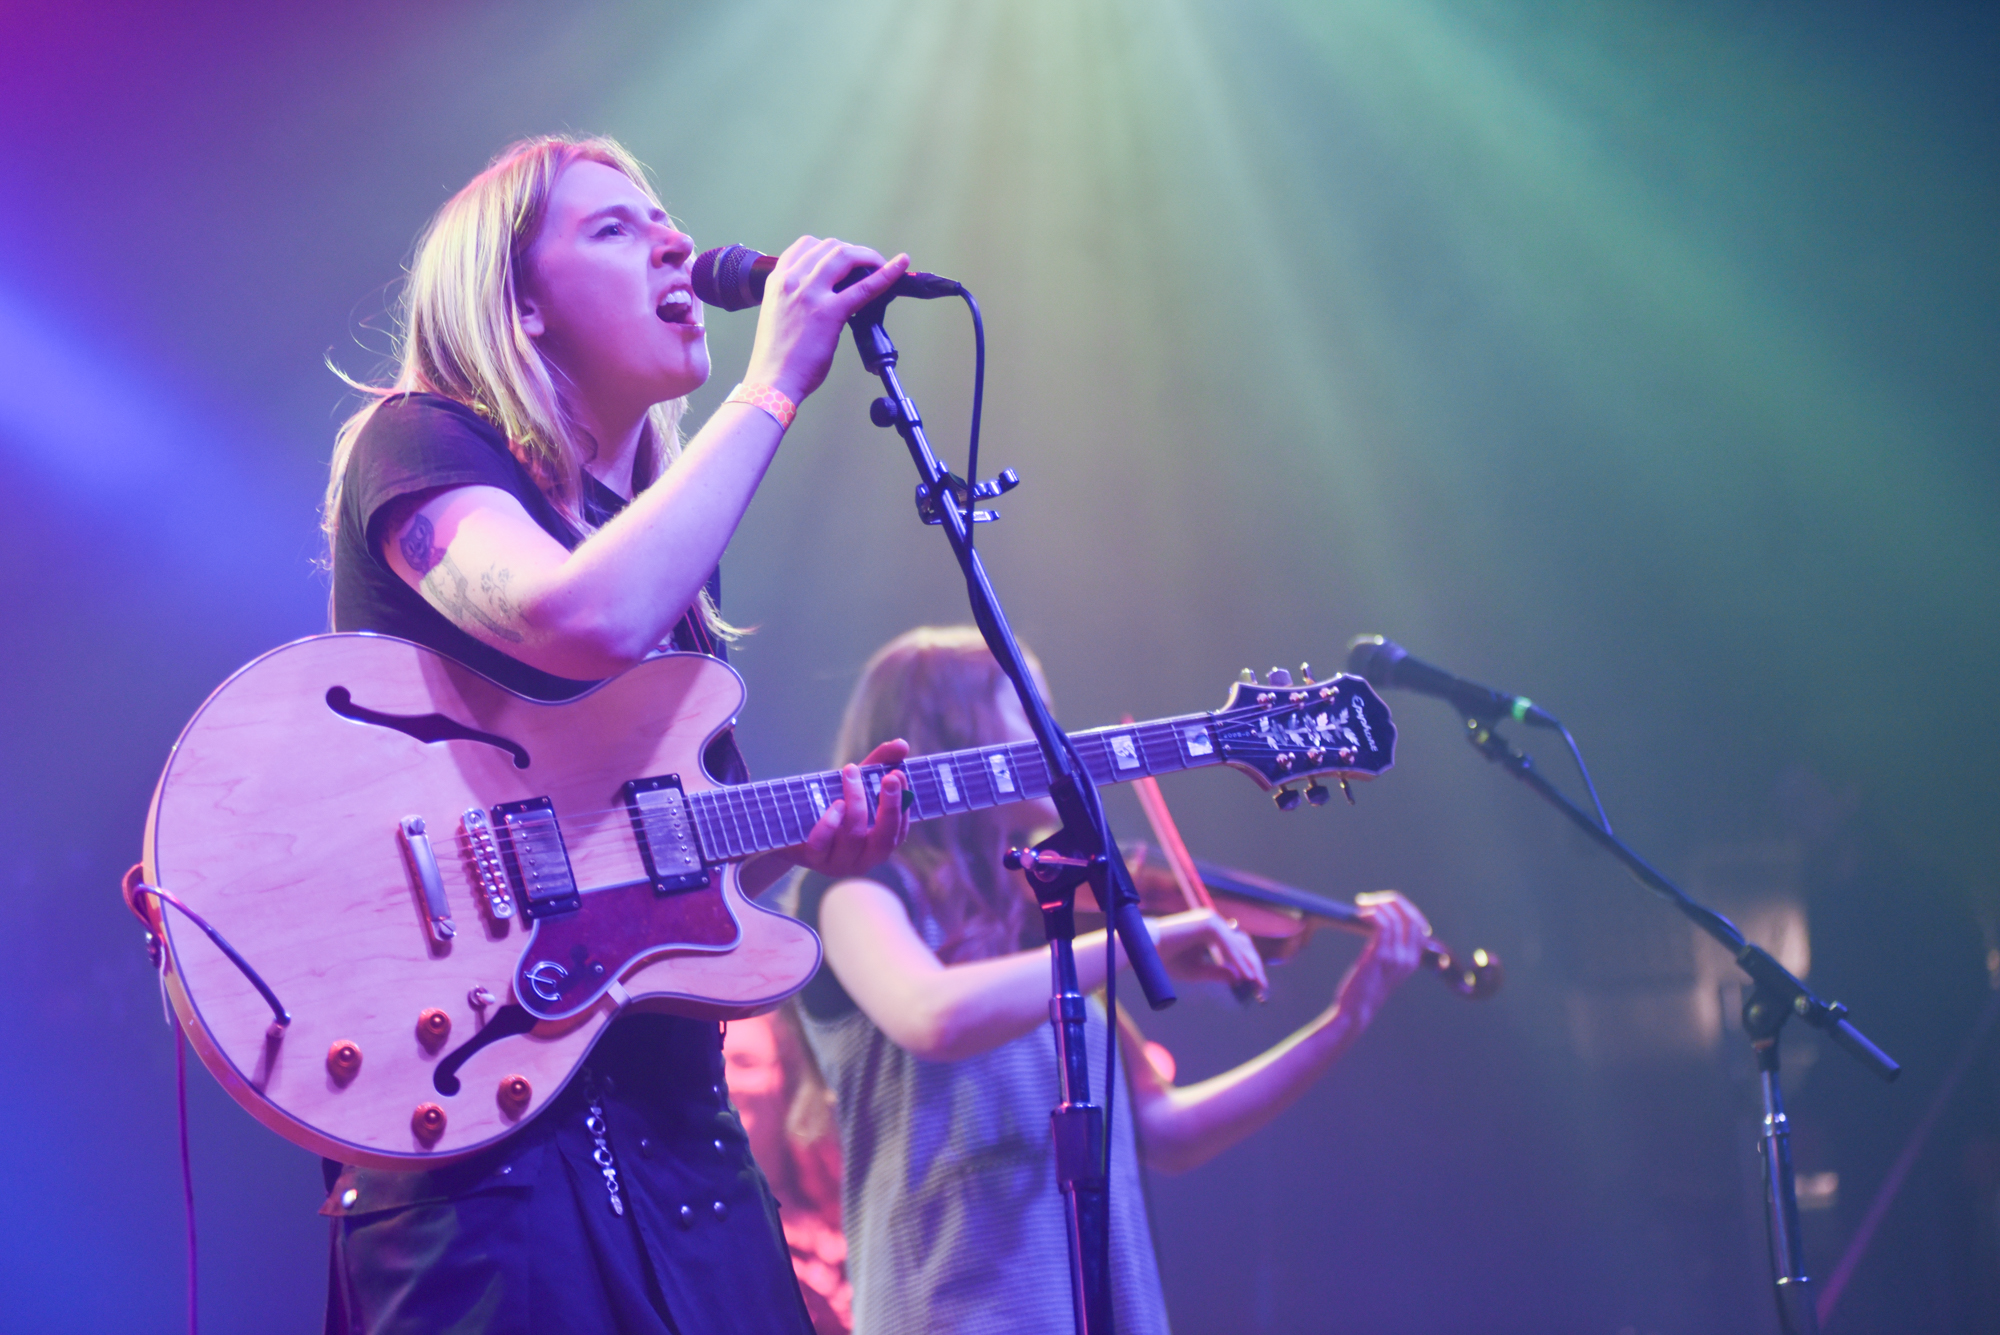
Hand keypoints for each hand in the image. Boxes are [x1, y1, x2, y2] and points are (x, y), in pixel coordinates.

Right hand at [743, 236, 912, 403]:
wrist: (772, 381)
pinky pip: (864, 287)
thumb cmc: (775, 357)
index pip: (806, 245)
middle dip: (853, 252)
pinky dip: (887, 273)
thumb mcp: (776, 314)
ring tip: (881, 265)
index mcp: (777, 281)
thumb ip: (794, 299)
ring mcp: (810, 294)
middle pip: (829, 247)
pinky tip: (900, 267)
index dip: (831, 246)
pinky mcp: (829, 312)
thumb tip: (821, 298)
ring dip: (868, 257)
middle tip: (868, 264)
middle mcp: (792, 280)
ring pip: (845, 256)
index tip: (845, 256)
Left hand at [785, 739, 912, 878]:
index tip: (898, 774)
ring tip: (851, 773)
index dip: (903, 803)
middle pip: (885, 839)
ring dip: (856, 802)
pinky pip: (822, 843)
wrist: (790, 829)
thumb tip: (902, 744)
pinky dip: (830, 823)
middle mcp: (864, 859)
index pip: (899, 829)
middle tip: (889, 777)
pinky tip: (835, 803)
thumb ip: (878, 765)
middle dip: (889, 806)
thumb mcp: (856, 786)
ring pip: (854, 836)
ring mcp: (839, 863)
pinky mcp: (814, 859)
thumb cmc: (832, 807)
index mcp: (878, 845)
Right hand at [1145, 908, 1268, 995]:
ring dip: (1249, 964)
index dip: (1249, 964)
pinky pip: (1229, 945)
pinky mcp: (1208, 923)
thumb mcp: (1197, 971)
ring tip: (1256, 983)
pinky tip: (1245, 976)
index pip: (1237, 946)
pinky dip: (1238, 960)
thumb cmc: (1166, 960)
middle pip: (1243, 943)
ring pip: (1239, 944)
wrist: (1146, 951)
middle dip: (1254, 965)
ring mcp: (1211, 920)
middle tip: (1262, 986)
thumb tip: (1240, 978)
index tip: (1257, 984)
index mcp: (1211, 930)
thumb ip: (1218, 973)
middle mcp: (1213, 922)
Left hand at [1330, 891, 1427, 1026]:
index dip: (1402, 908)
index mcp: (1413, 960)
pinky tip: (1360, 914)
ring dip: (1378, 904)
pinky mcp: (1381, 956)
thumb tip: (1376, 923)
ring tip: (1360, 905)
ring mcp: (1397, 957)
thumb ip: (1386, 950)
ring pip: (1397, 917)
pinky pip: (1383, 925)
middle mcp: (1409, 958)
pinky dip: (1373, 913)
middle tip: (1369, 900)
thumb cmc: (1363, 989)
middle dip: (1392, 901)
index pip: (1419, 924)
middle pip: (1412, 917)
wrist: (1355, 1012)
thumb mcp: (1382, 969)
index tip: (1381, 904)